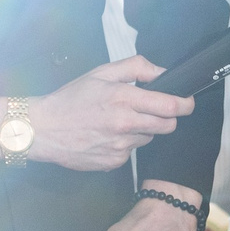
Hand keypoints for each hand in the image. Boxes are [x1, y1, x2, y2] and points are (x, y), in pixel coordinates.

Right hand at [0, 57, 193, 169]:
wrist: (42, 130)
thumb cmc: (70, 99)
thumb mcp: (101, 73)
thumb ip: (136, 68)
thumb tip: (162, 72)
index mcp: (124, 99)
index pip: (170, 106)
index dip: (185, 104)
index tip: (187, 101)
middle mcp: (125, 125)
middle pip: (168, 126)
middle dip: (167, 118)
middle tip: (153, 110)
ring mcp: (120, 147)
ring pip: (149, 138)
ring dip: (143, 130)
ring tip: (120, 121)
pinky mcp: (114, 163)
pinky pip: (131, 152)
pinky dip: (126, 144)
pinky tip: (107, 136)